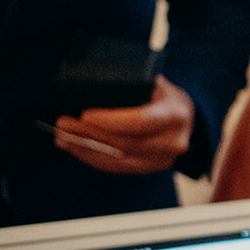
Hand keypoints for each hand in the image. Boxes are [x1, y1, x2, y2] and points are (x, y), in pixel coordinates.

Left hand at [52, 75, 194, 173]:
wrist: (186, 118)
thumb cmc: (164, 97)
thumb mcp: (155, 83)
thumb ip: (131, 83)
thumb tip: (91, 80)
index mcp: (174, 114)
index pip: (140, 121)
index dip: (110, 121)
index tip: (85, 114)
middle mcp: (172, 141)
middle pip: (125, 142)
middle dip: (89, 134)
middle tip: (63, 123)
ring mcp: (162, 159)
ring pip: (118, 158)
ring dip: (86, 148)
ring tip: (63, 137)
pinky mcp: (150, 168)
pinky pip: (118, 167)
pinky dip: (94, 158)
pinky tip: (76, 148)